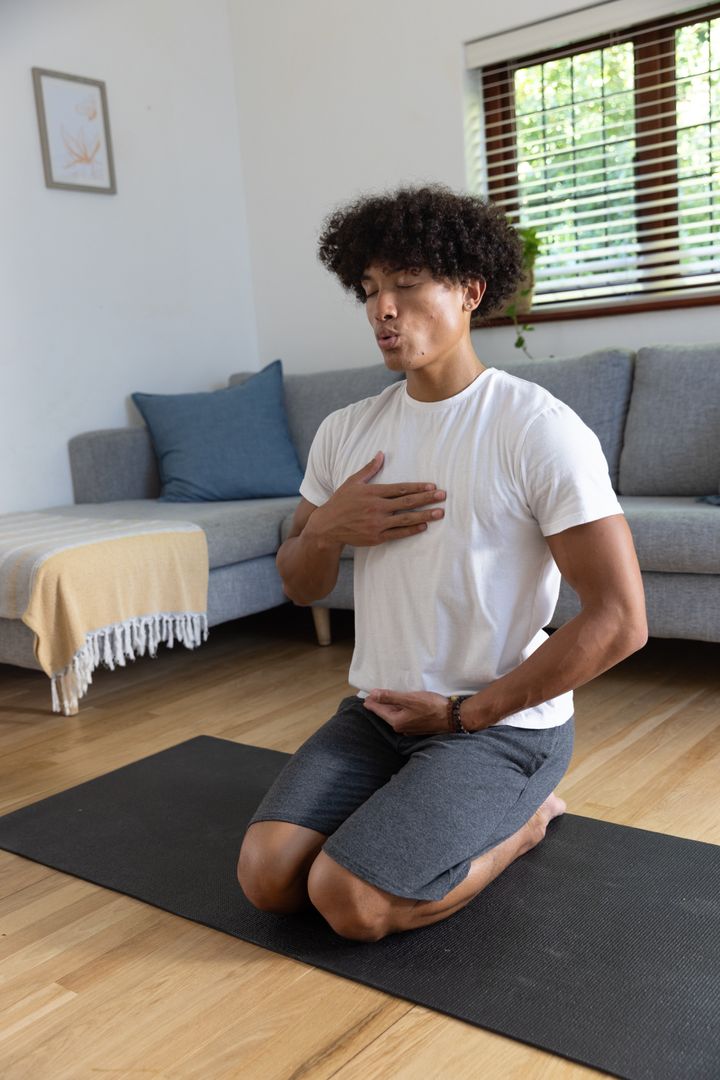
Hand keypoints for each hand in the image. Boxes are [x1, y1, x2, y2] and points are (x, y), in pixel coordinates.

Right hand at [305, 451, 445, 548]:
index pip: (400, 489)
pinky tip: (423, 526)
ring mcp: (377, 523)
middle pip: (407, 502)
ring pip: (406, 519)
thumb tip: (381, 453)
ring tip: (440, 513)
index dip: (418, 487)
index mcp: (373, 492)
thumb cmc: (340, 502)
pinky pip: (397, 534)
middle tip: (443, 496)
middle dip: (427, 499)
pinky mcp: (376, 537)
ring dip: (425, 515)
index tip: (432, 486)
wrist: (327, 526)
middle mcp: (377, 507)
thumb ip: (369, 469)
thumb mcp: (352, 482)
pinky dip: (411, 530)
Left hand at [362, 689, 453, 734]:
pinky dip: (399, 710)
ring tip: (384, 699)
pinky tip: (401, 705)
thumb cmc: (431, 707)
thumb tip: (373, 695)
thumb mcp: (409, 699)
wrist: (452, 718)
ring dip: (389, 707)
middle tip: (372, 697)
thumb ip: (390, 697)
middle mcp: (401, 728)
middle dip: (379, 705)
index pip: (379, 711)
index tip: (365, 697)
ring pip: (395, 716)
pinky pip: (403, 717)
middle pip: (387, 714)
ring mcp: (410, 729)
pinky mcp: (418, 726)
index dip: (372, 702)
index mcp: (397, 722)